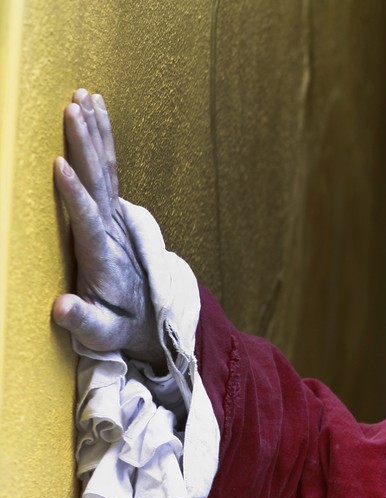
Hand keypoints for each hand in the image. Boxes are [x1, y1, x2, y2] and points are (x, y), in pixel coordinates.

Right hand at [53, 89, 165, 371]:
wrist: (150, 324)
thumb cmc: (119, 328)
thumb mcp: (102, 334)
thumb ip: (84, 321)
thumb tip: (61, 307)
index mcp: (104, 258)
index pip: (88, 221)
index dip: (75, 195)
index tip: (58, 165)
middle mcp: (113, 232)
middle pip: (101, 183)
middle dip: (86, 145)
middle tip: (72, 108)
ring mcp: (116, 221)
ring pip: (107, 170)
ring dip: (95, 133)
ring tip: (83, 97)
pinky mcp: (115, 216)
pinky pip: (110, 172)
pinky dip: (102, 141)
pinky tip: (94, 112)